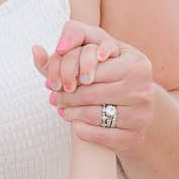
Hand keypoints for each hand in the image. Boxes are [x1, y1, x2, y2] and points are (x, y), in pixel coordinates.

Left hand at [32, 21, 151, 151]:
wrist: (136, 107)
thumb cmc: (111, 74)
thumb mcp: (96, 52)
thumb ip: (71, 41)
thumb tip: (35, 50)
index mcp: (136, 62)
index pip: (91, 65)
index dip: (68, 72)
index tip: (56, 80)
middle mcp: (143, 87)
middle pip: (90, 92)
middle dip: (66, 96)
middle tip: (54, 98)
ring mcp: (142, 114)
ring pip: (93, 114)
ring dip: (71, 113)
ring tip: (63, 110)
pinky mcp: (135, 136)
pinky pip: (100, 135)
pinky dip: (82, 130)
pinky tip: (76, 124)